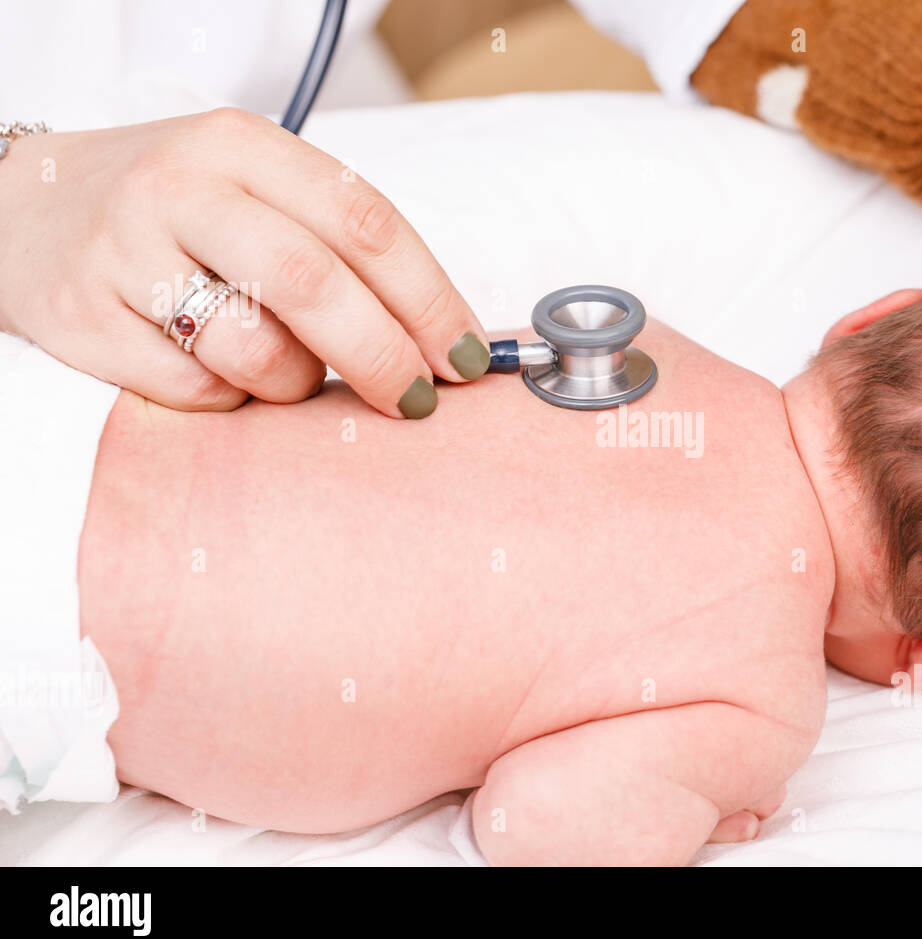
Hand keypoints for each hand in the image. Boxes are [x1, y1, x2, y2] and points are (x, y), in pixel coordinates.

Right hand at [0, 108, 489, 418]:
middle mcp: (182, 188)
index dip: (430, 299)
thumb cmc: (174, 210)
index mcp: (243, 146)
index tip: (467, 357)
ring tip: (287, 369)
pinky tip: (215, 369)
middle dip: (384, 356)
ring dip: (296, 383)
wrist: (22, 207)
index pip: (365, 222)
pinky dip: (230, 399)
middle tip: (417, 399)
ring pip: (256, 350)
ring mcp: (125, 253)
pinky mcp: (85, 318)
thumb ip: (338, 243)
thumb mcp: (253, 187)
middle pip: (315, 284)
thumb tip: (441, 338)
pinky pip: (196, 390)